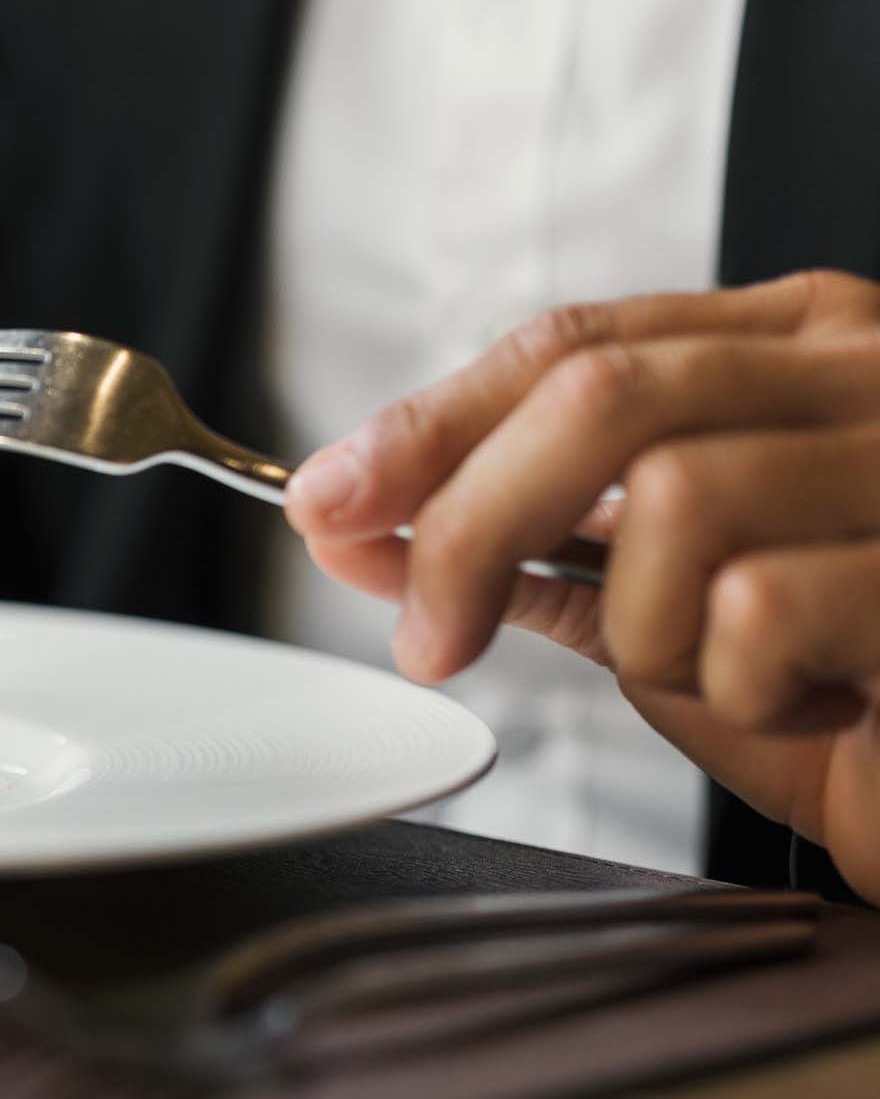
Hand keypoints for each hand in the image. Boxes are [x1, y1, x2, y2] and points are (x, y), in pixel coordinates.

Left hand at [287, 269, 879, 897]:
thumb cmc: (853, 700)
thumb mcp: (674, 612)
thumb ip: (540, 554)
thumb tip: (364, 527)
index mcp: (796, 352)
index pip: (572, 342)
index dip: (429, 424)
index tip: (326, 500)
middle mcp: (864, 375)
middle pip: (596, 395)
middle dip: (469, 522)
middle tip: (428, 637)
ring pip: (672, 501)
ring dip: (646, 630)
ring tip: (726, 678)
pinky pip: (756, 610)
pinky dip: (740, 688)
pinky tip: (808, 703)